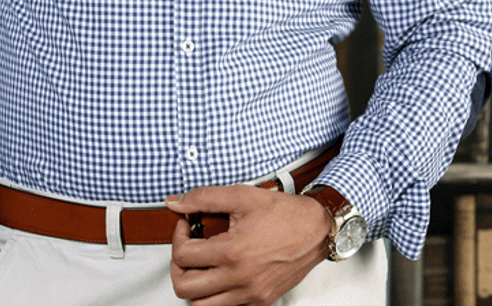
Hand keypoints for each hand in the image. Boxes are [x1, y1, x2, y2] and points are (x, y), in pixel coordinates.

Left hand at [165, 184, 331, 305]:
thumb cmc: (283, 213)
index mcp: (232, 252)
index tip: (186, 226)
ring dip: (194, 286)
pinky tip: (220, 275)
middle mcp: (240, 279)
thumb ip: (204, 197)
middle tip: (187, 249)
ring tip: (201, 264)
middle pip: (185, 289)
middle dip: (178, 266)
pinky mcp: (261, 302)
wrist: (316, 230)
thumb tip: (175, 202)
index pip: (183, 256)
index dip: (177, 237)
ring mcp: (251, 295)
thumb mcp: (241, 196)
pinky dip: (216, 297)